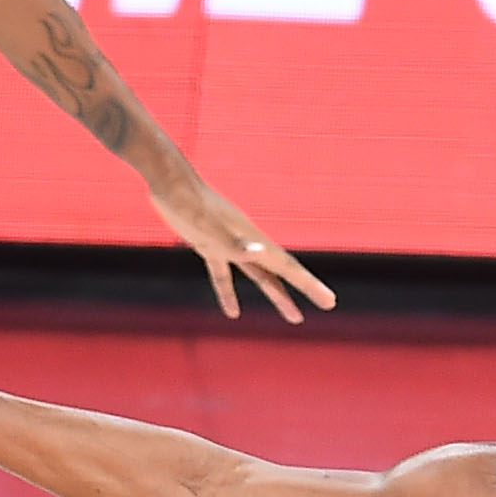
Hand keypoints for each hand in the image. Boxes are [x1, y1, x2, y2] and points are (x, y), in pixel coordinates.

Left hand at [146, 170, 335, 324]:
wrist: (166, 179)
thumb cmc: (186, 200)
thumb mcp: (206, 223)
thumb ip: (232, 240)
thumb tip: (259, 252)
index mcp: (251, 240)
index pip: (287, 267)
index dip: (309, 285)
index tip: (329, 300)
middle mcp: (245, 243)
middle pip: (281, 272)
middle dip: (304, 289)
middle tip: (328, 304)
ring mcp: (228, 244)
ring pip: (259, 276)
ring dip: (277, 296)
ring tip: (295, 317)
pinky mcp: (209, 245)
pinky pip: (224, 275)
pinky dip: (228, 293)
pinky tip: (232, 312)